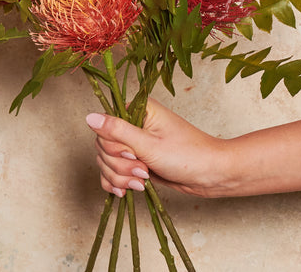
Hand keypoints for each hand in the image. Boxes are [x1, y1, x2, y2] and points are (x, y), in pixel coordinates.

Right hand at [86, 98, 230, 197]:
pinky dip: (117, 183)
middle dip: (119, 166)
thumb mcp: (149, 144)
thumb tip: (90, 117)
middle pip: (103, 147)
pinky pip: (113, 172)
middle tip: (143, 171)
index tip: (133, 155)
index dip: (113, 147)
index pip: (104, 127)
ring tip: (142, 181)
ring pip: (106, 162)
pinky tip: (127, 191)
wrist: (211, 175)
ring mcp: (134, 143)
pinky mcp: (136, 160)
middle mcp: (133, 123)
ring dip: (121, 177)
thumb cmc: (187, 155)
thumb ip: (117, 132)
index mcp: (137, 110)